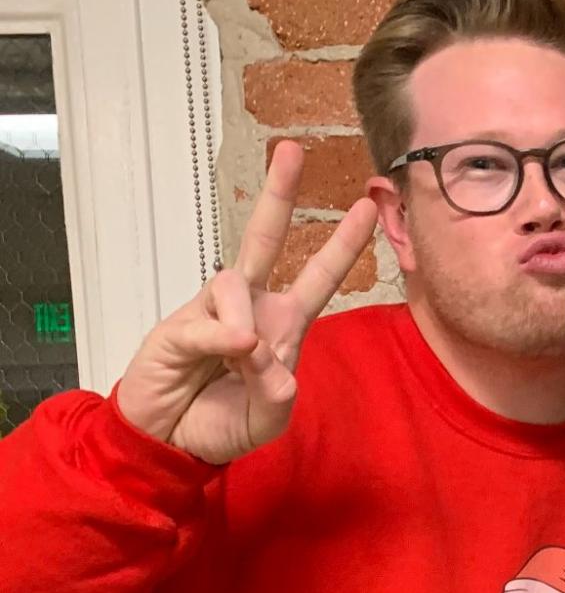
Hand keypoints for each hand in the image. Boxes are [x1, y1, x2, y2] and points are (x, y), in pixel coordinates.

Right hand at [115, 141, 377, 464]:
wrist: (170, 441)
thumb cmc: (222, 423)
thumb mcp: (269, 418)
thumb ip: (277, 393)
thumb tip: (260, 350)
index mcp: (283, 324)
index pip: (318, 276)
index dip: (343, 245)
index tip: (366, 206)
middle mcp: (251, 308)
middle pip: (266, 239)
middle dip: (279, 194)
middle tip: (291, 150)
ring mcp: (212, 311)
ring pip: (237, 283)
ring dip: (247, 326)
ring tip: (242, 364)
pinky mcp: (179, 324)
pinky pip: (208, 320)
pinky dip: (221, 338)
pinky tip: (230, 352)